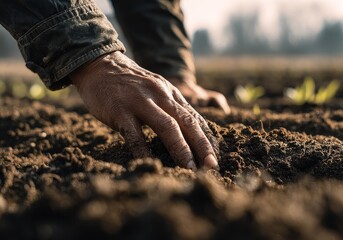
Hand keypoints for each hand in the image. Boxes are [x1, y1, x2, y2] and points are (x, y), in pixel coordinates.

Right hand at [69, 51, 218, 169]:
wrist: (99, 65)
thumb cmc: (129, 84)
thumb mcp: (156, 89)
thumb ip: (171, 107)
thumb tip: (189, 131)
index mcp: (170, 93)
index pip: (194, 118)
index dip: (206, 139)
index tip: (215, 158)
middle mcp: (160, 95)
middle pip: (186, 122)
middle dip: (202, 145)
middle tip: (212, 166)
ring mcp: (140, 102)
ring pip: (167, 127)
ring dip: (180, 149)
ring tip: (189, 169)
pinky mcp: (120, 110)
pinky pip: (134, 135)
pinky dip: (144, 151)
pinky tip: (152, 165)